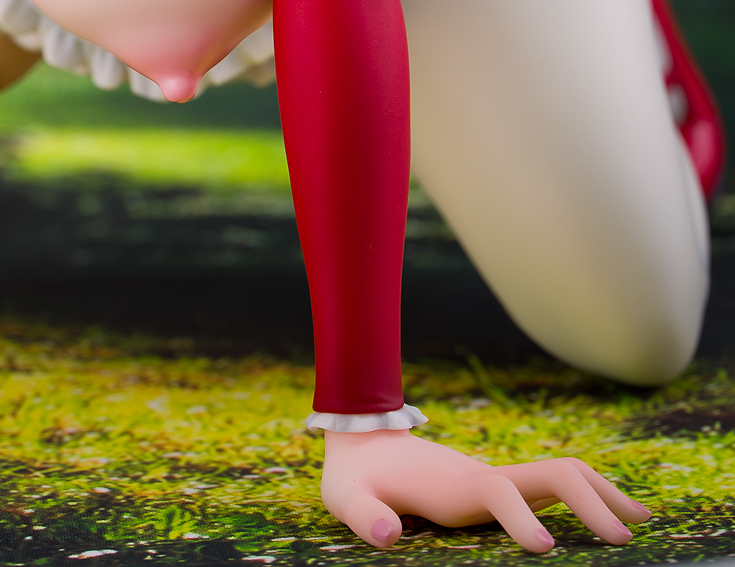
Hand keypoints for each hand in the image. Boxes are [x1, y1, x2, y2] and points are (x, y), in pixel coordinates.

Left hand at [321, 428, 649, 550]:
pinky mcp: (500, 486)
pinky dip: (590, 495)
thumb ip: (365, 517)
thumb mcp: (347, 499)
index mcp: (455, 485)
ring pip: (562, 473)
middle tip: (628, 539)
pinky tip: (611, 516)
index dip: (520, 519)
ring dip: (602, 493)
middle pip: (552, 475)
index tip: (545, 550)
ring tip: (642, 522)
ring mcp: (497, 479)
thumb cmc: (355, 479)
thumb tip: (386, 537)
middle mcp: (485, 478)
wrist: (361, 439)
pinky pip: (554, 485)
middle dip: (591, 502)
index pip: (499, 495)